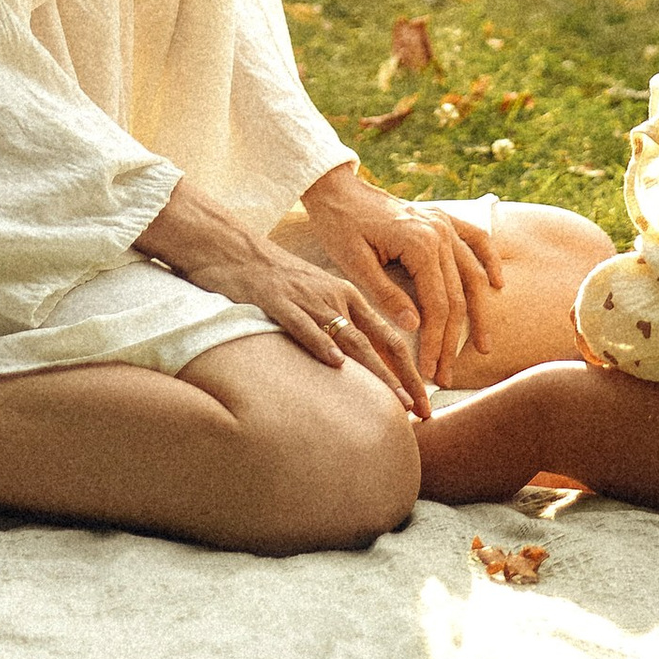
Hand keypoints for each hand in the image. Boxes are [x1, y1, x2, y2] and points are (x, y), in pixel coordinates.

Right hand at [133, 175, 432, 416]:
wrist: (233, 247)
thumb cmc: (274, 279)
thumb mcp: (313, 297)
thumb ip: (336, 325)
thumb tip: (353, 368)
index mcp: (347, 296)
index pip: (390, 337)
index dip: (411, 371)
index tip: (424, 404)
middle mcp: (335, 297)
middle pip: (380, 341)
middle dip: (406, 379)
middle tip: (423, 412)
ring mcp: (307, 299)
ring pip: (350, 337)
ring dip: (377, 371)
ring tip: (396, 400)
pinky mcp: (277, 300)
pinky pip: (302, 325)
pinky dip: (320, 343)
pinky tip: (335, 364)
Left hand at [294, 167, 503, 388]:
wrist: (336, 188)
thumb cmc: (340, 225)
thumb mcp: (354, 264)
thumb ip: (386, 294)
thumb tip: (415, 327)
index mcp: (419, 243)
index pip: (437, 305)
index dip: (435, 342)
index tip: (428, 370)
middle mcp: (439, 232)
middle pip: (456, 297)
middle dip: (452, 340)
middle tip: (445, 375)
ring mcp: (444, 223)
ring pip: (472, 275)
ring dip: (478, 314)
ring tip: (481, 346)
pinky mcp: (441, 218)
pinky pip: (475, 240)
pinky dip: (489, 261)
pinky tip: (497, 284)